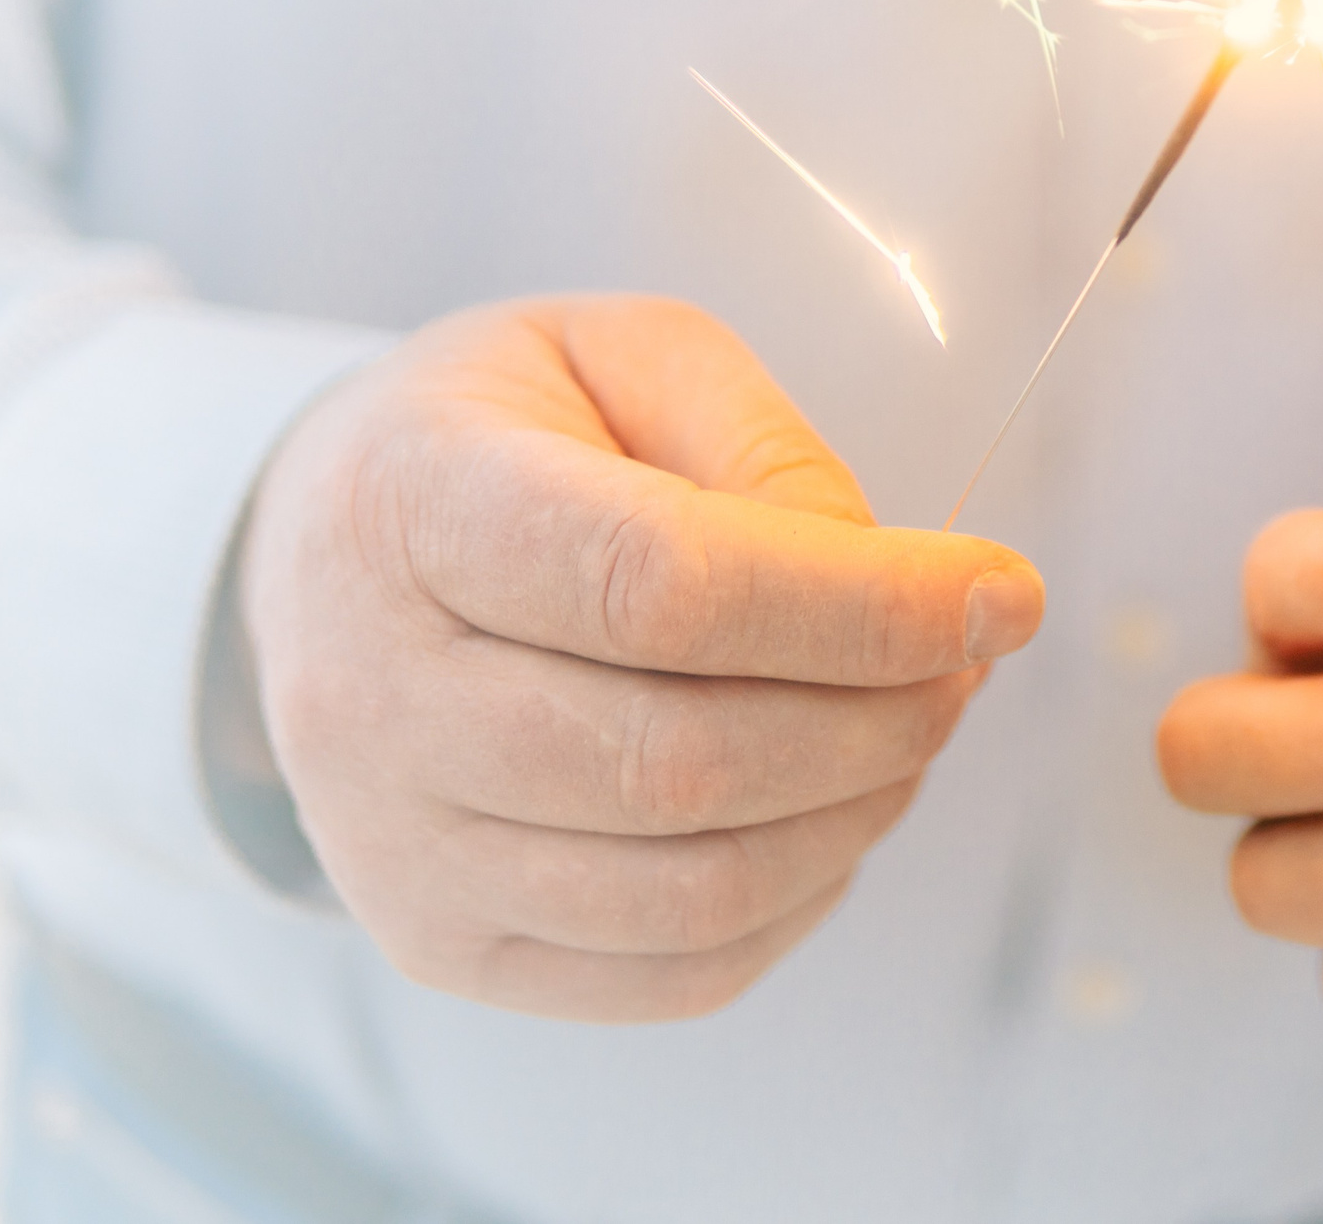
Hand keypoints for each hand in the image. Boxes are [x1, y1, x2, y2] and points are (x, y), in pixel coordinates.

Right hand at [242, 296, 1041, 1022]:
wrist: (324, 550)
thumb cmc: (498, 437)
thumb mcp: (624, 352)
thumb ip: (761, 445)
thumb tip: (890, 581)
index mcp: (412, 507)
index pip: (661, 587)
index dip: (862, 605)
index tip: (998, 590)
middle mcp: (371, 695)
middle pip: (682, 760)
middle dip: (881, 719)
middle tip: (962, 662)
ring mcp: (393, 845)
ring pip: (690, 889)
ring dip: (856, 815)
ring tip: (908, 728)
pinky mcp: (439, 942)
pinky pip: (670, 971)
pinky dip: (798, 902)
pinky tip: (830, 811)